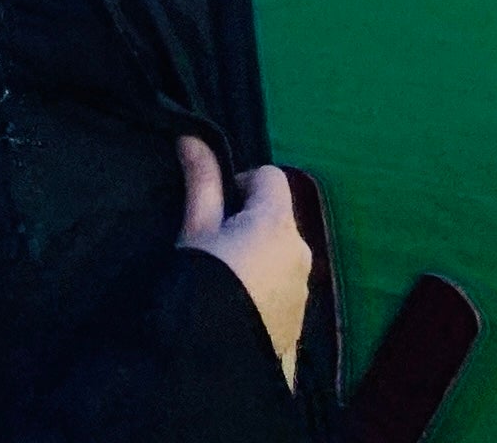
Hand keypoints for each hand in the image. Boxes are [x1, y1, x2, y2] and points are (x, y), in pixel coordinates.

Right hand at [176, 135, 313, 379]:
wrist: (211, 360)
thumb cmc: (200, 285)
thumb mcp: (194, 232)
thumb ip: (201, 182)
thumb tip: (192, 137)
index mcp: (278, 222)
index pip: (269, 176)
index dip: (239, 184)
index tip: (214, 210)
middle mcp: (301, 250)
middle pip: (277, 217)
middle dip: (249, 223)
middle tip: (212, 248)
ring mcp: (303, 288)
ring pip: (281, 253)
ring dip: (258, 256)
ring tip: (222, 281)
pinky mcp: (299, 320)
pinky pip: (283, 287)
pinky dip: (265, 287)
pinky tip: (237, 307)